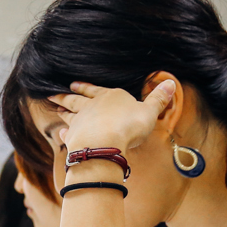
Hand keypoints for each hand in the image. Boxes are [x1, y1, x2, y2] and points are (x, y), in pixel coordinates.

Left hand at [49, 80, 174, 152]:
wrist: (105, 143)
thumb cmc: (129, 126)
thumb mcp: (150, 112)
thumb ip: (159, 99)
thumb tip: (171, 83)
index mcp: (110, 97)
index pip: (96, 89)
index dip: (86, 87)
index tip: (74, 83)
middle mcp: (92, 106)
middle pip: (77, 99)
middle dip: (67, 96)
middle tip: (55, 94)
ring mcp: (81, 121)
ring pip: (69, 114)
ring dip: (63, 111)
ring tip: (57, 108)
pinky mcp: (74, 136)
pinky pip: (68, 133)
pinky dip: (64, 132)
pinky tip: (60, 132)